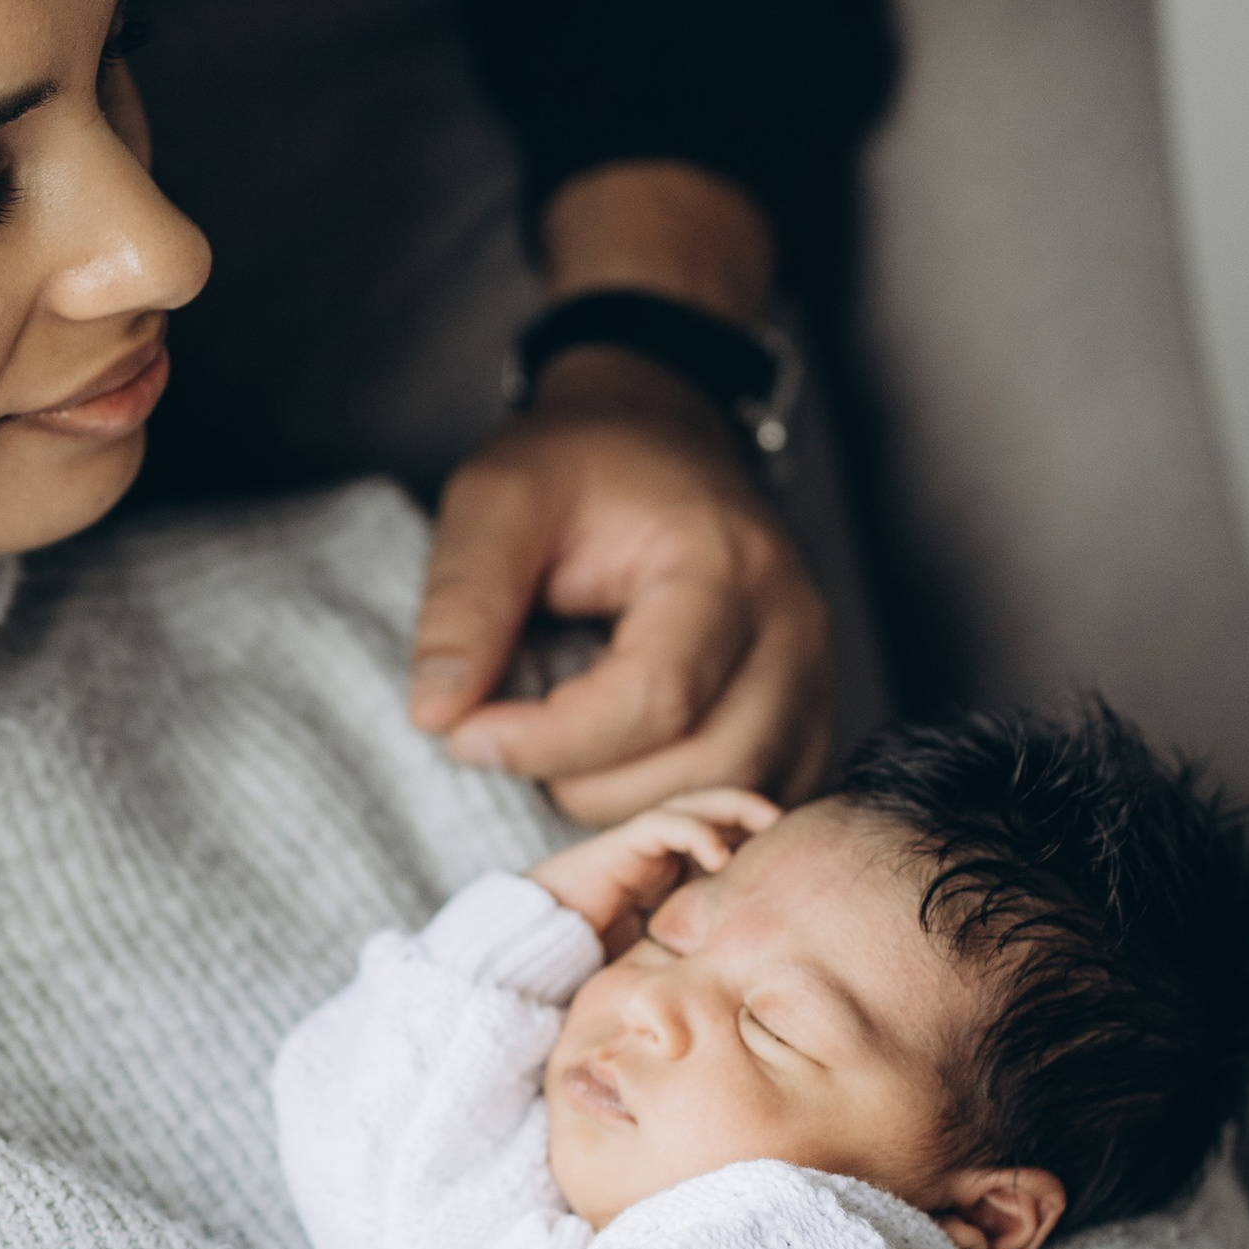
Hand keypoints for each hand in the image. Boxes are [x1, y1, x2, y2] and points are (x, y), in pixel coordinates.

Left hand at [409, 353, 828, 825]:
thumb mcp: (496, 501)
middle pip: (703, 764)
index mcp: (723, 562)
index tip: (466, 734)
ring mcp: (811, 673)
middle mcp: (790, 622)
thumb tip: (437, 715)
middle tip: (506, 738)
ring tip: (557, 749)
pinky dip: (678, 807)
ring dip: (626, 803)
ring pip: (730, 794)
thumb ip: (464, 603)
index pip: (656, 698)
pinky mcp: (806, 711)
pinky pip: (756, 796)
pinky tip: (613, 771)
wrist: (652, 441)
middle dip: (582, 782)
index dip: (551, 741)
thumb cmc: (577, 467)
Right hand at [532, 786, 779, 958]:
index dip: (755, 840)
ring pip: (692, 807)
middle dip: (753, 811)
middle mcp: (656, 855)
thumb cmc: (594, 967)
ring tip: (769, 820)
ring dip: (734, 807)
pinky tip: (720, 854)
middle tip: (792, 823)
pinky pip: (662, 824)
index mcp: (669, 877)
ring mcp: (637, 847)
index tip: (795, 856)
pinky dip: (695, 832)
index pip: (720, 842)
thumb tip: (748, 978)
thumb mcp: (663, 961)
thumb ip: (695, 953)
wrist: (536, 959)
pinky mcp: (618, 846)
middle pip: (712, 814)